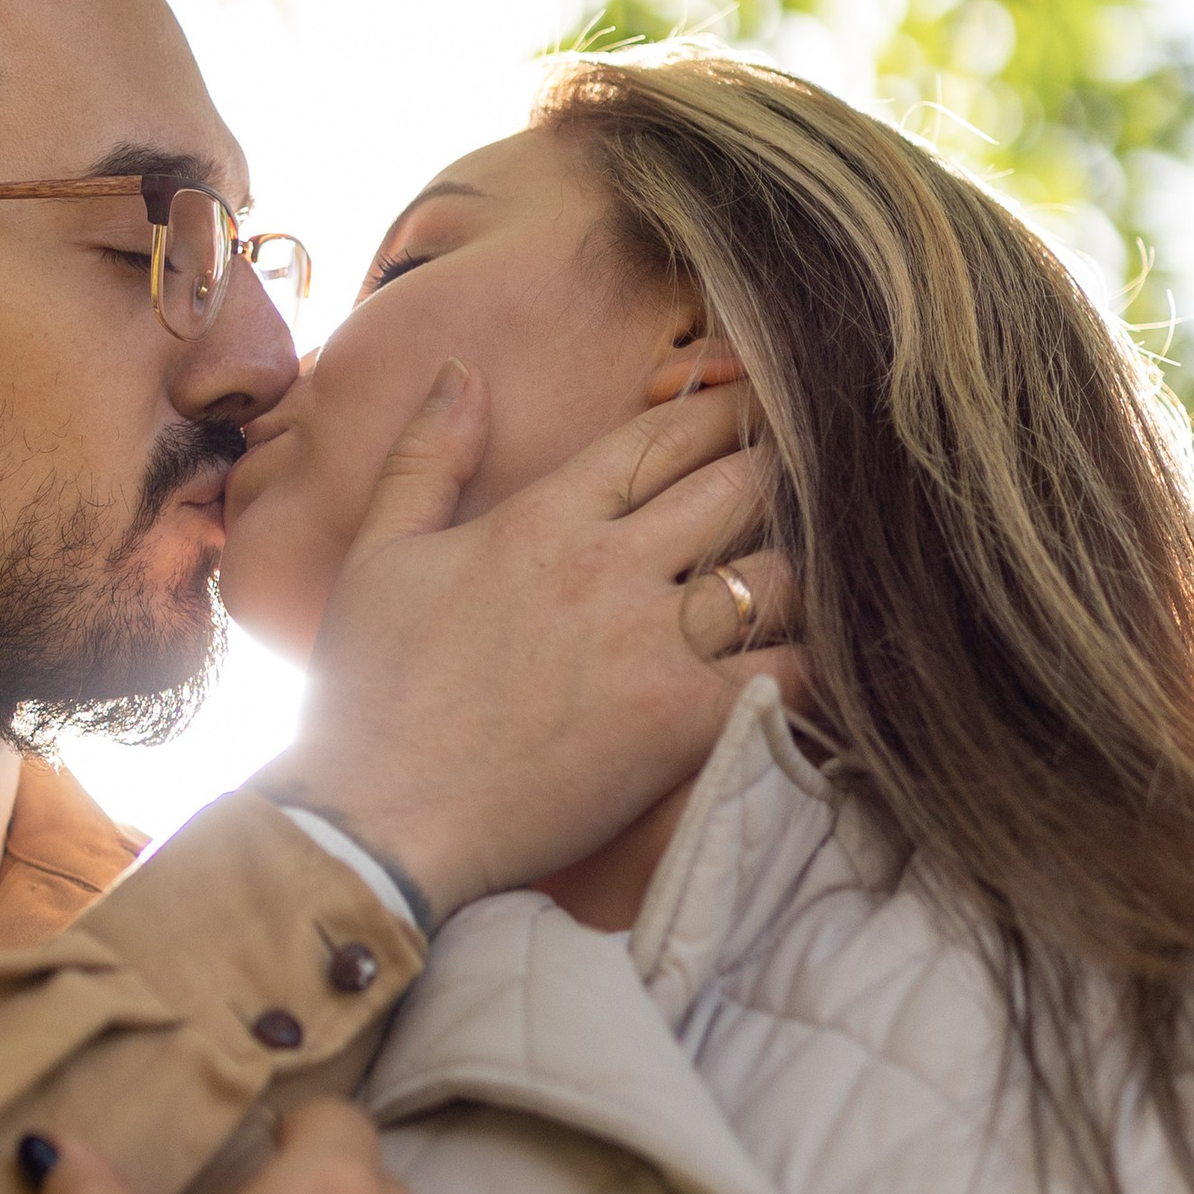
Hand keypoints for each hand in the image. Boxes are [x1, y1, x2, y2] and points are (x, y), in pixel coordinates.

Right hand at [259, 359, 804, 923]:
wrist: (378, 824)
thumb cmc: (369, 695)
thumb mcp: (378, 554)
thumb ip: (427, 455)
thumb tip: (461, 369)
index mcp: (540, 520)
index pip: (662, 436)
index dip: (722, 413)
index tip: (756, 409)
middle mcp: (606, 568)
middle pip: (738, 486)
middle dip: (779, 475)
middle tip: (810, 482)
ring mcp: (651, 645)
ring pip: (780, 573)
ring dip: (802, 569)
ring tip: (821, 575)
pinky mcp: (684, 723)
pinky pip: (790, 673)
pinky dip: (817, 662)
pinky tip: (824, 660)